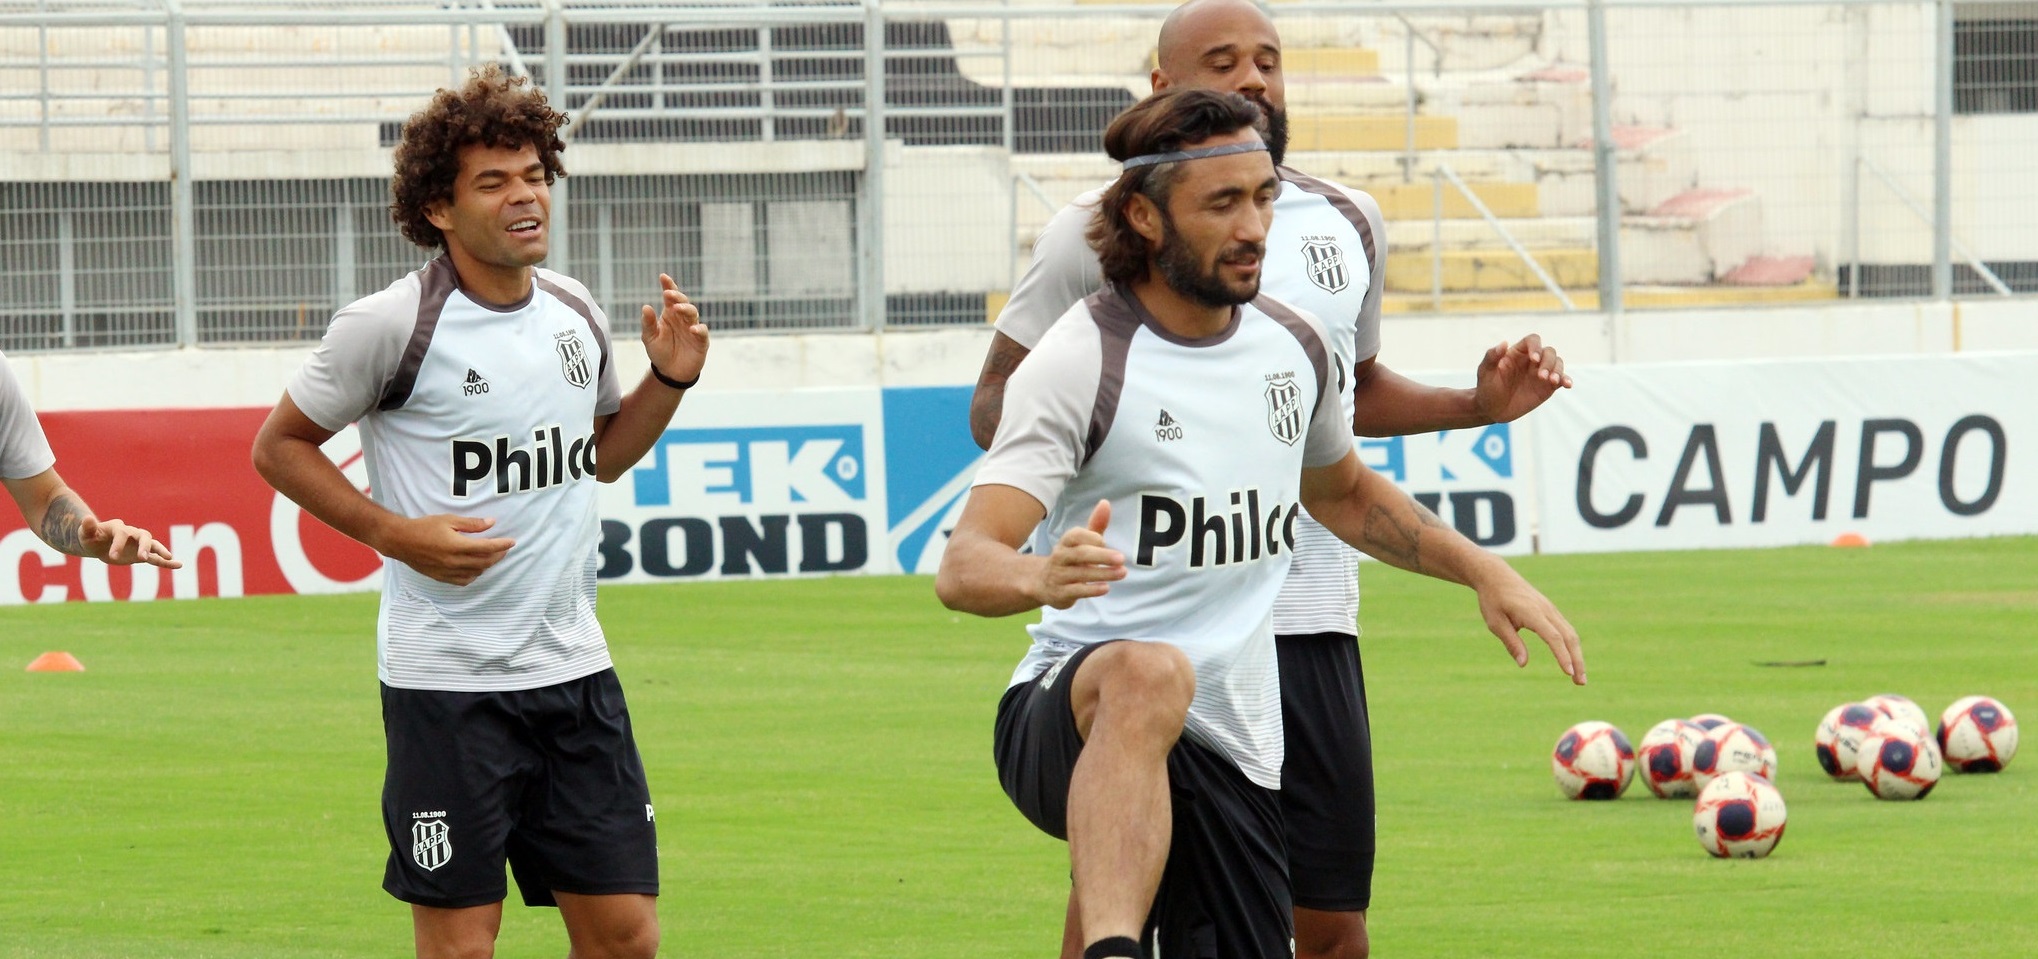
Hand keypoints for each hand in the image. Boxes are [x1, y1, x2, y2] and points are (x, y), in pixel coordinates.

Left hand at [80, 518, 181, 568]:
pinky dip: (167, 562)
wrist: (97, 545)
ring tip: (169, 557)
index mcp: (119, 528)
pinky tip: (179, 565)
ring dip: (161, 550)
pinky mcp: (142, 555)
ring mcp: (139, 544)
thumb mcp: (85, 534)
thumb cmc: (91, 538)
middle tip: (142, 557)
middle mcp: (132, 534)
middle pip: (144, 536)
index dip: (118, 544)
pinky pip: (156, 558)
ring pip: (153, 545)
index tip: (112, 556)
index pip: (122, 534)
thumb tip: (87, 518)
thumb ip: (87, 527)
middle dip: (144, 546)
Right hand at [376, 514, 514, 585]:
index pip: (487, 548)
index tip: (512, 542)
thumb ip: (472, 524)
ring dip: (487, 565)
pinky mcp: (441, 577)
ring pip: (476, 572)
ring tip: (491, 556)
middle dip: (498, 555)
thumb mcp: (448, 520)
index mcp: (457, 546)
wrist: (401, 541)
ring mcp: (448, 572)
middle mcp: (454, 562)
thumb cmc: (424, 527)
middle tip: (504, 548)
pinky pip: (464, 580)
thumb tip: (491, 523)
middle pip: (485, 562)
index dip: (502, 545)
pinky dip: (474, 574)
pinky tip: (475, 568)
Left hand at [641, 273, 707, 384]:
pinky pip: (702, 332)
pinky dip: (699, 329)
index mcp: (669, 314)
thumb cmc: (660, 352)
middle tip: (668, 294)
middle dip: (677, 296)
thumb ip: (648, 323)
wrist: (670, 372)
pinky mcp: (701, 341)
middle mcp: (682, 318)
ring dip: (686, 309)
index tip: (663, 277)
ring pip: (693, 313)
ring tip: (677, 309)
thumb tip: (645, 307)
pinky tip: (692, 329)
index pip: (670, 297)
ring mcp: (693, 328)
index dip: (668, 286)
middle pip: (683, 302)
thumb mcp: (650, 338)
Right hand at [1033, 500, 1125, 609]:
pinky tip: (1106, 587)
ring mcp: (1059, 576)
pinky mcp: (1060, 593)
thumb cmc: (1070, 559)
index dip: (1090, 537)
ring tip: (1122, 572)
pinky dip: (1091, 589)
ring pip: (1081, 574)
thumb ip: (1095, 524)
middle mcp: (1060, 557)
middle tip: (1121, 558)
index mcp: (1065, 543)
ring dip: (1103, 573)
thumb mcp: (1081, 542)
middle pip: (1080, 554)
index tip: (1103, 541)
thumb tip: (1105, 502)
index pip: (1075, 536)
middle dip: (1101, 556)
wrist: (1041, 583)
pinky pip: (1076, 591)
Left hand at [1470, 560, 1585, 684]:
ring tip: (1578, 678)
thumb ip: (1511, 642)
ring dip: (1577, 655)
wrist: (1496, 576)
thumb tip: (1523, 664)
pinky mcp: (1550, 611)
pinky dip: (1571, 646)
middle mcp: (1546, 610)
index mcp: (1532, 612)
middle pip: (1569, 637)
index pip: (1553, 637)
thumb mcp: (1495, 622)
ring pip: (1570, 633)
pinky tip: (1572, 660)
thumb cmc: (1493, 600)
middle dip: (1577, 660)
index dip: (1562, 655)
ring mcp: (1550, 609)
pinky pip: (1565, 629)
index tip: (1569, 672)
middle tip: (1581, 683)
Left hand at [1473, 334, 1571, 423]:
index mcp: (1518, 352)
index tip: (1534, 359)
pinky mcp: (1548, 386)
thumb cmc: (1487, 387)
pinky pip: (1561, 379)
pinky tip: (1567, 385)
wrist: (1492, 409)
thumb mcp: (1485, 372)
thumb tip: (1504, 343)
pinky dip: (1566, 380)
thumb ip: (1492, 357)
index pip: (1533, 340)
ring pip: (1557, 363)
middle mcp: (1532, 360)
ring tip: (1551, 381)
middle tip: (1541, 377)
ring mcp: (1541, 372)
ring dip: (1558, 370)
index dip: (1536, 347)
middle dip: (1548, 362)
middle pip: (1549, 351)